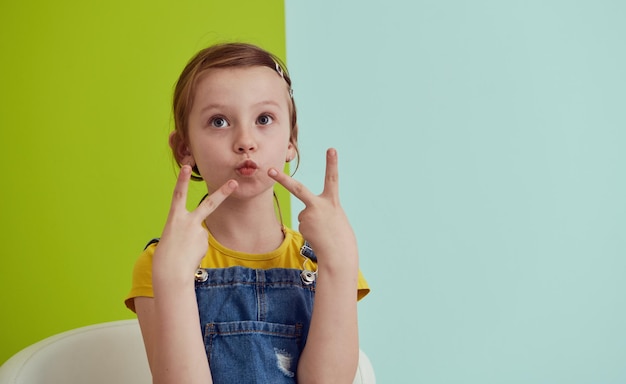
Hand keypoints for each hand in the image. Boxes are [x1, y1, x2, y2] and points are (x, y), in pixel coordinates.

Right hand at [153, 165, 237, 279]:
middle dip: (223, 192)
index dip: (182, 180)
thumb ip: (187, 229)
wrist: (170, 272)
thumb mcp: (172, 236)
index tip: (187, 166)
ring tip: (184, 252)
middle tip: (234, 183)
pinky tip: (190, 256)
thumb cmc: (166, 255)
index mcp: (174, 218)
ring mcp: (199, 231)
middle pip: (209, 204)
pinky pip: (202, 243)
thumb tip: (201, 232)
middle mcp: (188, 221)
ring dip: (194, 243)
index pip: (178, 194)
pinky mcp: (205, 241)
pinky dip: (196, 250)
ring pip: (200, 232)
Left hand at [269, 148, 356, 264]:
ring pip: (305, 214)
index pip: (333, 178)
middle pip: (298, 189)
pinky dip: (310, 229)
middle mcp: (319, 206)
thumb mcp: (335, 217)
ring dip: (312, 222)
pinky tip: (317, 236)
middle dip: (282, 179)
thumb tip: (303, 214)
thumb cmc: (340, 236)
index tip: (331, 149)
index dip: (332, 163)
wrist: (338, 254)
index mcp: (333, 201)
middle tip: (269, 170)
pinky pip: (303, 223)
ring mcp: (308, 215)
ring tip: (323, 232)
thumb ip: (322, 210)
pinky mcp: (302, 225)